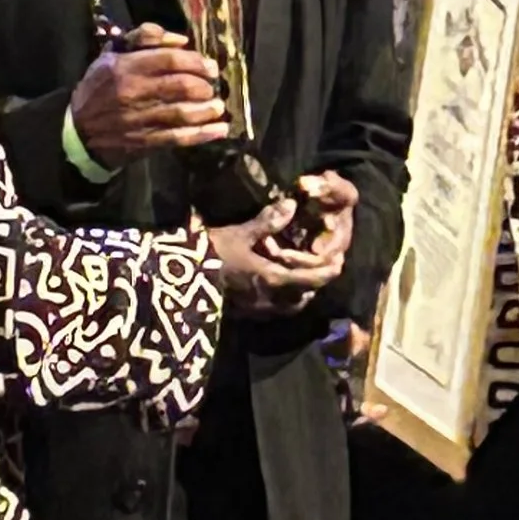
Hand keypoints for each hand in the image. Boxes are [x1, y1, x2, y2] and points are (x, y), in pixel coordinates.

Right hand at [70, 24, 228, 166]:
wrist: (79, 131)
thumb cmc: (100, 86)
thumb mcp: (112, 53)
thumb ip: (145, 38)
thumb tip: (180, 41)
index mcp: (125, 67)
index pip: (170, 60)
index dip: (195, 62)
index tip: (209, 66)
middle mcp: (133, 92)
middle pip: (181, 86)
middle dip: (204, 85)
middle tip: (212, 85)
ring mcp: (139, 119)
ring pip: (183, 113)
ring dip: (207, 110)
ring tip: (218, 106)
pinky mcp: (144, 141)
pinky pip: (178, 137)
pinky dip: (202, 134)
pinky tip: (219, 130)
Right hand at [211, 178, 349, 315]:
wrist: (179, 280)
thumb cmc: (211, 254)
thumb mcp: (240, 234)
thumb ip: (268, 222)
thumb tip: (293, 204)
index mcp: (274, 280)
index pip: (311, 279)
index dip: (328, 271)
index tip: (339, 262)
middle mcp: (270, 301)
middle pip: (302, 297)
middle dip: (314, 286)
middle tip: (320, 270)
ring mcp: (256, 311)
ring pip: (287, 306)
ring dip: (297, 295)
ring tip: (298, 279)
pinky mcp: (242, 315)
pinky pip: (271, 309)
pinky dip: (280, 300)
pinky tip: (272, 286)